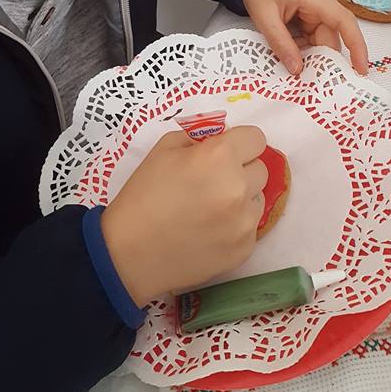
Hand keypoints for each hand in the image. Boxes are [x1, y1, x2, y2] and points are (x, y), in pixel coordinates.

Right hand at [101, 126, 266, 306]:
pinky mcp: (244, 249)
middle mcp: (239, 186)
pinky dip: (236, 226)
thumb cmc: (143, 194)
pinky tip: (209, 231)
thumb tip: (221, 139)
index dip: (240, 142)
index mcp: (220, 156)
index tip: (226, 152)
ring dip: (241, 198)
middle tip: (213, 181)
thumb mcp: (164, 149)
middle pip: (261, 168)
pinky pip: (251, 227)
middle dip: (241, 169)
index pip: (256, 138)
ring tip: (210, 209)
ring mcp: (245, 222)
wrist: (130, 253)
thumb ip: (199, 138)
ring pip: (257, 198)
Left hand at [240, 0, 368, 75]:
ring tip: (292, 75)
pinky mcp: (307, 20)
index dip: (357, 47)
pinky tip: (287, 59)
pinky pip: (309, 41)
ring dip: (308, 58)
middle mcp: (322, 7)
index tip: (361, 70)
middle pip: (330, 40)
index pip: (345, 23)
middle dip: (321, 63)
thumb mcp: (264, 15)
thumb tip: (297, 70)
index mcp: (317, 0)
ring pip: (319, 44)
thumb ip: (280, 42)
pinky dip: (300, 51)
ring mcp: (315, 14)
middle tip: (308, 87)